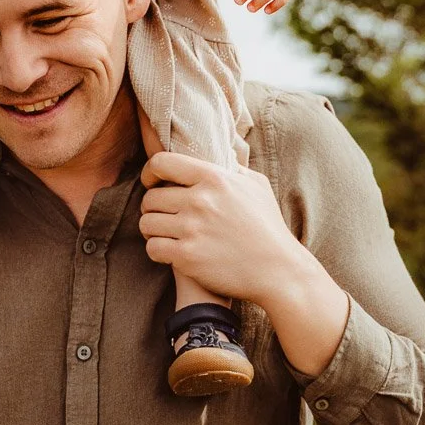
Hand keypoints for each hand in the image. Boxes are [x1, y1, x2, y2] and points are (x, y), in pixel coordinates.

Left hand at [139, 152, 299, 306]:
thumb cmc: (269, 227)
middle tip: (163, 215)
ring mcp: (192, 229)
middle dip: (152, 207)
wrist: (278, 270)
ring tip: (165, 234)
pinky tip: (170, 252)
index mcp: (214, 177)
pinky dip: (157, 251)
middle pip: (150, 197)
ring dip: (152, 230)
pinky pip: (153, 248)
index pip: (161, 163)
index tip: (153, 183)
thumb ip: (234, 168)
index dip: (150, 172)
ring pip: (147, 223)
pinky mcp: (187, 256)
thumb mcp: (257, 186)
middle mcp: (200, 200)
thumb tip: (223, 154)